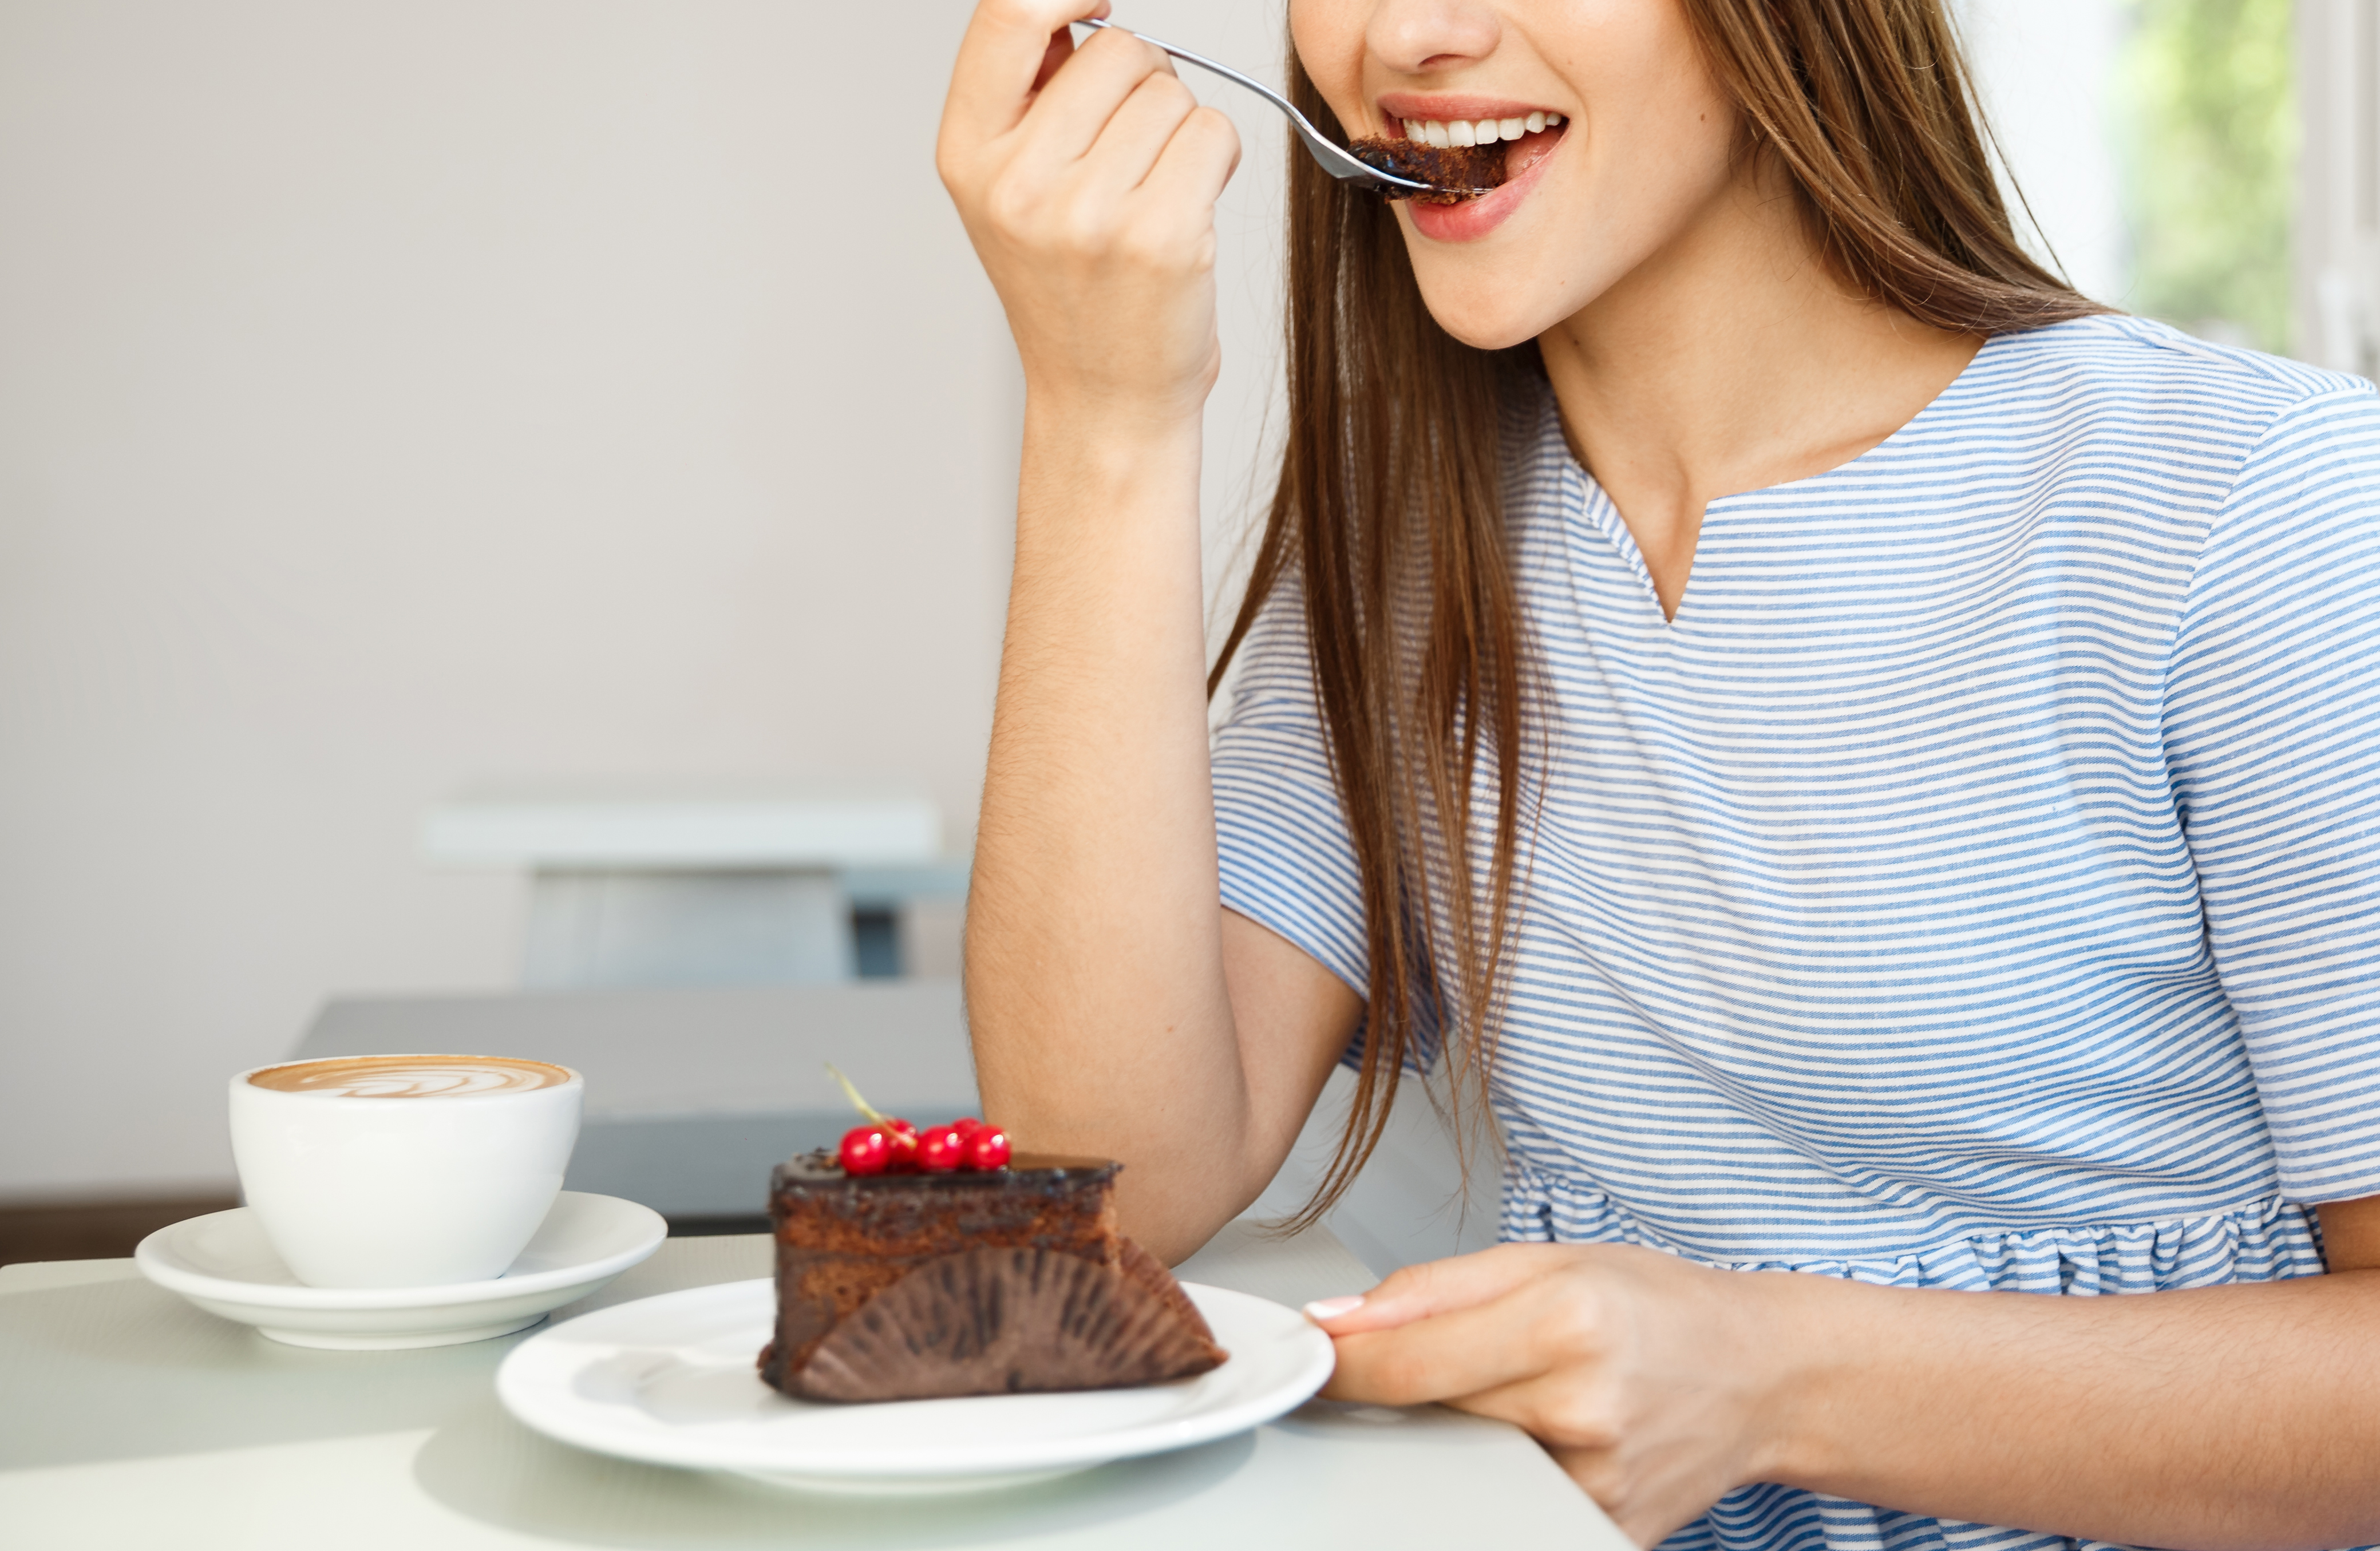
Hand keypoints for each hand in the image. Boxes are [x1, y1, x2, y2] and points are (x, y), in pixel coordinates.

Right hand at [936, 0, 1241, 426]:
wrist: (1104, 400)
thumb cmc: (1072, 291)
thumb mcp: (1012, 191)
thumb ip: (1031, 96)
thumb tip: (1078, 6)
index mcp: (968, 154)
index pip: (1008, 12)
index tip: (1099, 0)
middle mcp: (1018, 182)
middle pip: (1116, 47)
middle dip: (1143, 82)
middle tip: (1133, 152)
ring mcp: (1089, 211)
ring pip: (1172, 91)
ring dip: (1181, 129)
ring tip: (1155, 192)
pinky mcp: (1162, 236)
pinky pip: (1213, 132)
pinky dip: (1217, 160)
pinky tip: (1189, 210)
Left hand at [1308, 1243, 1799, 1545]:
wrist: (1762, 1376)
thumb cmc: (1659, 1307)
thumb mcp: (1549, 1260)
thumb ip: (1432, 1289)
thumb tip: (1337, 1321)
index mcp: (1566, 1323)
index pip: (1407, 1362)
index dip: (1342, 1366)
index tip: (1311, 1358)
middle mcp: (1583, 1407)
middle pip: (1430, 1413)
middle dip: (1405, 1389)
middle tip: (1432, 1361)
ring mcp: (1596, 1482)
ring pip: (1464, 1461)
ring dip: (1455, 1431)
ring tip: (1516, 1392)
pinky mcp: (1605, 1530)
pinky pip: (1511, 1504)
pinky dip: (1501, 1470)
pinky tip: (1544, 1435)